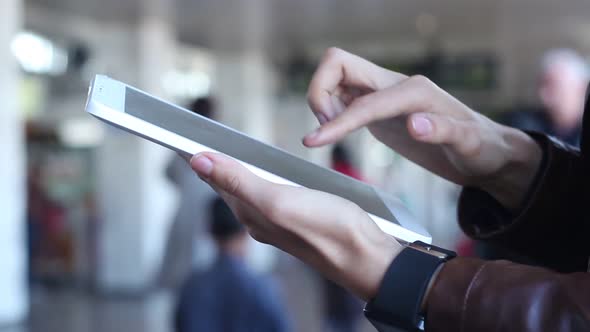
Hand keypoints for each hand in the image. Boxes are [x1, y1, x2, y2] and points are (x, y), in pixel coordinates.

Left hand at [190, 152, 400, 300]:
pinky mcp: (297, 214)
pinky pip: (268, 191)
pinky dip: (259, 176)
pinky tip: (264, 171)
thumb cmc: (326, 228)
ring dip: (233, 169)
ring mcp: (277, 217)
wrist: (364, 255)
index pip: (213, 178)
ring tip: (222, 151)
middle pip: (227, 183)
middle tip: (197, 140)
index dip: (197, 158)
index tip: (181, 138)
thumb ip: (238, 180)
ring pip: (247, 188)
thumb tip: (198, 161)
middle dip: (212, 162)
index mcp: (248, 211)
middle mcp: (258, 216)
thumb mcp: (277, 199)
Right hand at [304, 48, 541, 209]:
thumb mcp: (471, 146)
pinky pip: (342, 96)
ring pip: (336, 77)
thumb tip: (414, 123)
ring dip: (322, 100)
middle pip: (339, 63)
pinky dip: (329, 110)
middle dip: (319, 91)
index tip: (313, 141)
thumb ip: (444, 132)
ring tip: (328, 131)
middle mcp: (396, 85)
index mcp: (414, 91)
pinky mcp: (379, 107)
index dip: (336, 121)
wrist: (485, 154)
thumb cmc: (481, 149)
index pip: (363, 102)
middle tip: (325, 128)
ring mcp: (385, 94)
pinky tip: (335, 130)